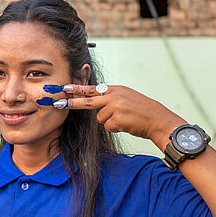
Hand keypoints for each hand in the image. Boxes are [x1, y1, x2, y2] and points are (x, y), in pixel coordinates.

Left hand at [55, 84, 186, 150]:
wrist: (159, 120)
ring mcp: (115, 107)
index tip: (64, 88)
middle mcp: (114, 96)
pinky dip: (115, 128)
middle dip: (71, 102)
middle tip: (56, 103)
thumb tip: (96, 106)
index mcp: (116, 90)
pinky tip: (126, 124)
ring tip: (125, 119)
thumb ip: (111, 99)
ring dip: (110, 121)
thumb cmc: (143, 111)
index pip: (92, 88)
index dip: (77, 89)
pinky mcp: (117, 119)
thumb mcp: (127, 98)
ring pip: (100, 118)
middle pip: (87, 101)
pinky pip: (108, 126)